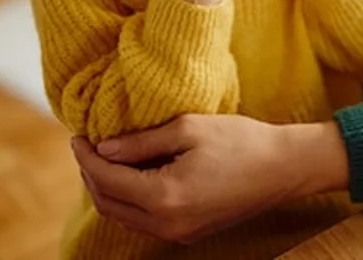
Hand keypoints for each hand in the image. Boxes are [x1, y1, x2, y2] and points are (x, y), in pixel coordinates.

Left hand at [71, 114, 350, 243]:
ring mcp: (178, 233)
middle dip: (91, 174)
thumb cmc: (241, 141)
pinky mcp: (189, 233)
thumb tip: (103, 148)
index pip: (107, 178)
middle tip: (87, 145)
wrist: (284, 168)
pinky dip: (128, 199)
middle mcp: (167, 223)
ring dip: (108, 189)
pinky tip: (131, 175)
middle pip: (108, 203)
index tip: (78, 135)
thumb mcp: (189, 128)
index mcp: (164, 196)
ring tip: (104, 158)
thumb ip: (141, 141)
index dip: (86, 157)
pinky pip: (144, 220)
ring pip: (123, 216)